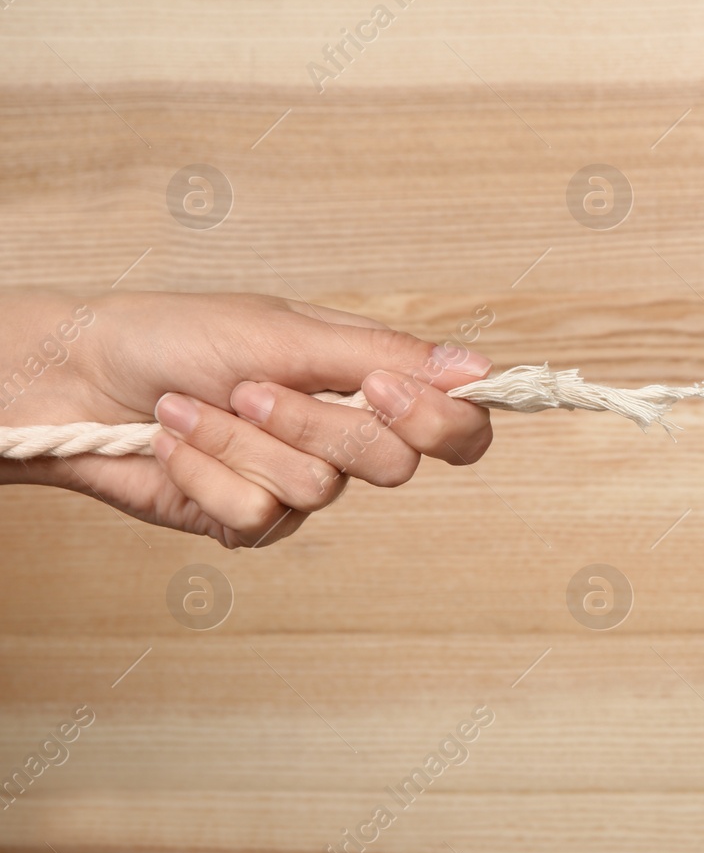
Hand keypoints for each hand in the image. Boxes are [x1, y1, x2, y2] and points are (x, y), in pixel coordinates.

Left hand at [0, 292, 494, 546]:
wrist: (77, 380)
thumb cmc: (177, 336)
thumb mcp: (290, 331)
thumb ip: (386, 354)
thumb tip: (478, 367)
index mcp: (369, 383)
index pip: (457, 426)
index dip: (441, 421)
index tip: (384, 391)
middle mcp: (344, 438)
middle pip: (392, 462)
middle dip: (313, 421)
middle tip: (255, 387)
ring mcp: (301, 484)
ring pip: (318, 488)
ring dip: (243, 441)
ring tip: (197, 406)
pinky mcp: (251, 521)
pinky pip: (258, 514)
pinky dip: (206, 470)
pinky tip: (176, 441)